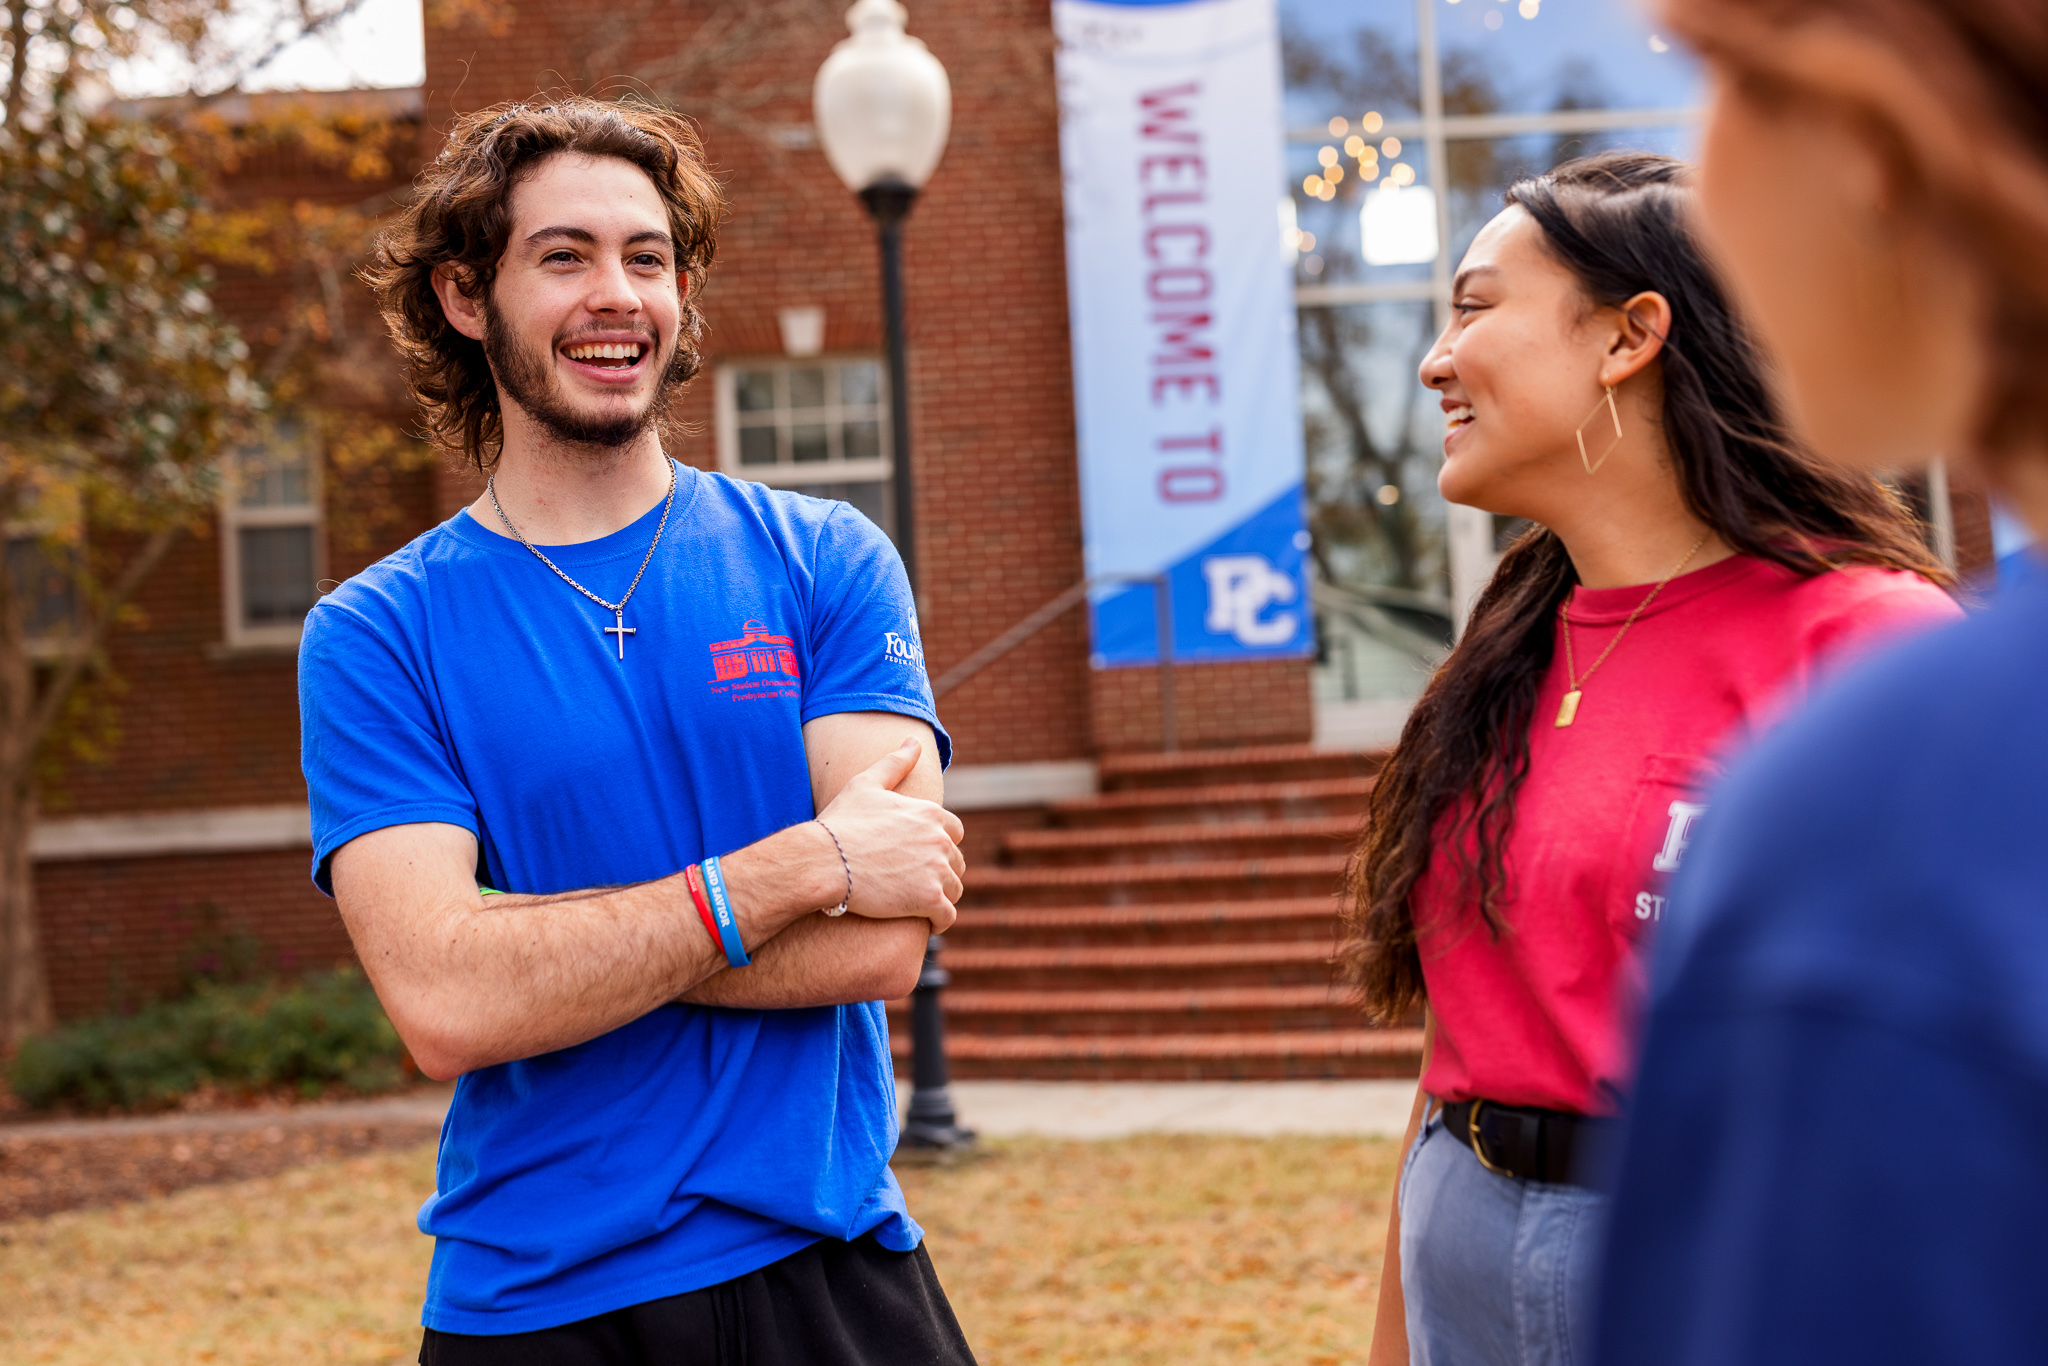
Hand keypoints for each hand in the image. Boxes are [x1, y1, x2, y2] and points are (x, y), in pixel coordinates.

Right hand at [815, 738, 964, 932]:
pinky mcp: (930, 899)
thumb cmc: (841, 822)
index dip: (939, 845)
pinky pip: (948, 916)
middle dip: (940, 872)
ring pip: (954, 889)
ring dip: (940, 897)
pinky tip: (923, 921)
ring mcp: (937, 870)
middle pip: (956, 862)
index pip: (955, 832)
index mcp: (931, 813)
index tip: (919, 856)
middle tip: (913, 882)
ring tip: (915, 902)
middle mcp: (940, 840)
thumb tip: (914, 740)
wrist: (824, 860)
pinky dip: (939, 921)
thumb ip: (895, 762)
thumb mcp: (866, 783)